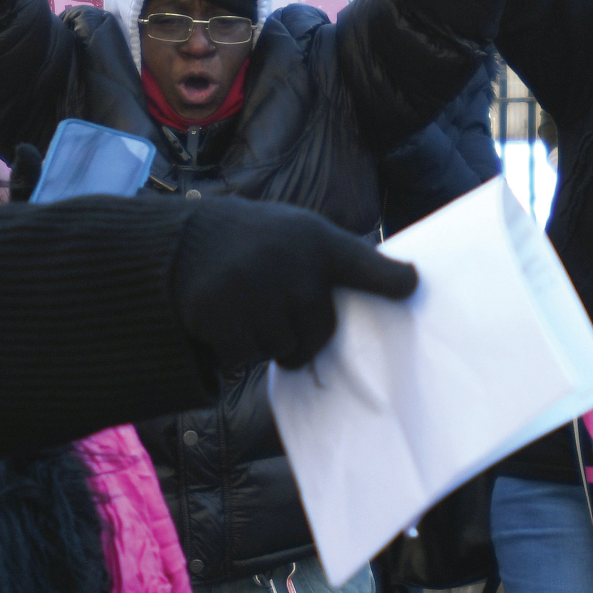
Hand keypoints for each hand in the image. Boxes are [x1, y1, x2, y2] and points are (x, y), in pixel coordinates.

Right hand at [170, 199, 418, 376]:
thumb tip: (393, 288)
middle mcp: (291, 264)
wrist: (181, 245)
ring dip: (264, 340)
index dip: (389, 279)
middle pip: (320, 333)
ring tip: (244, 304)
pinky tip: (222, 315)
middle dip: (300, 332)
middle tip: (274, 305)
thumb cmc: (254, 245)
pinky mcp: (220, 315)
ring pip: (282, 350)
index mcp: (316, 241)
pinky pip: (244, 357)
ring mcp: (254, 290)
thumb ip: (333, 261)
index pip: (363, 264)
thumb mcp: (296, 236)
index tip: (411, 286)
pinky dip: (233, 347)